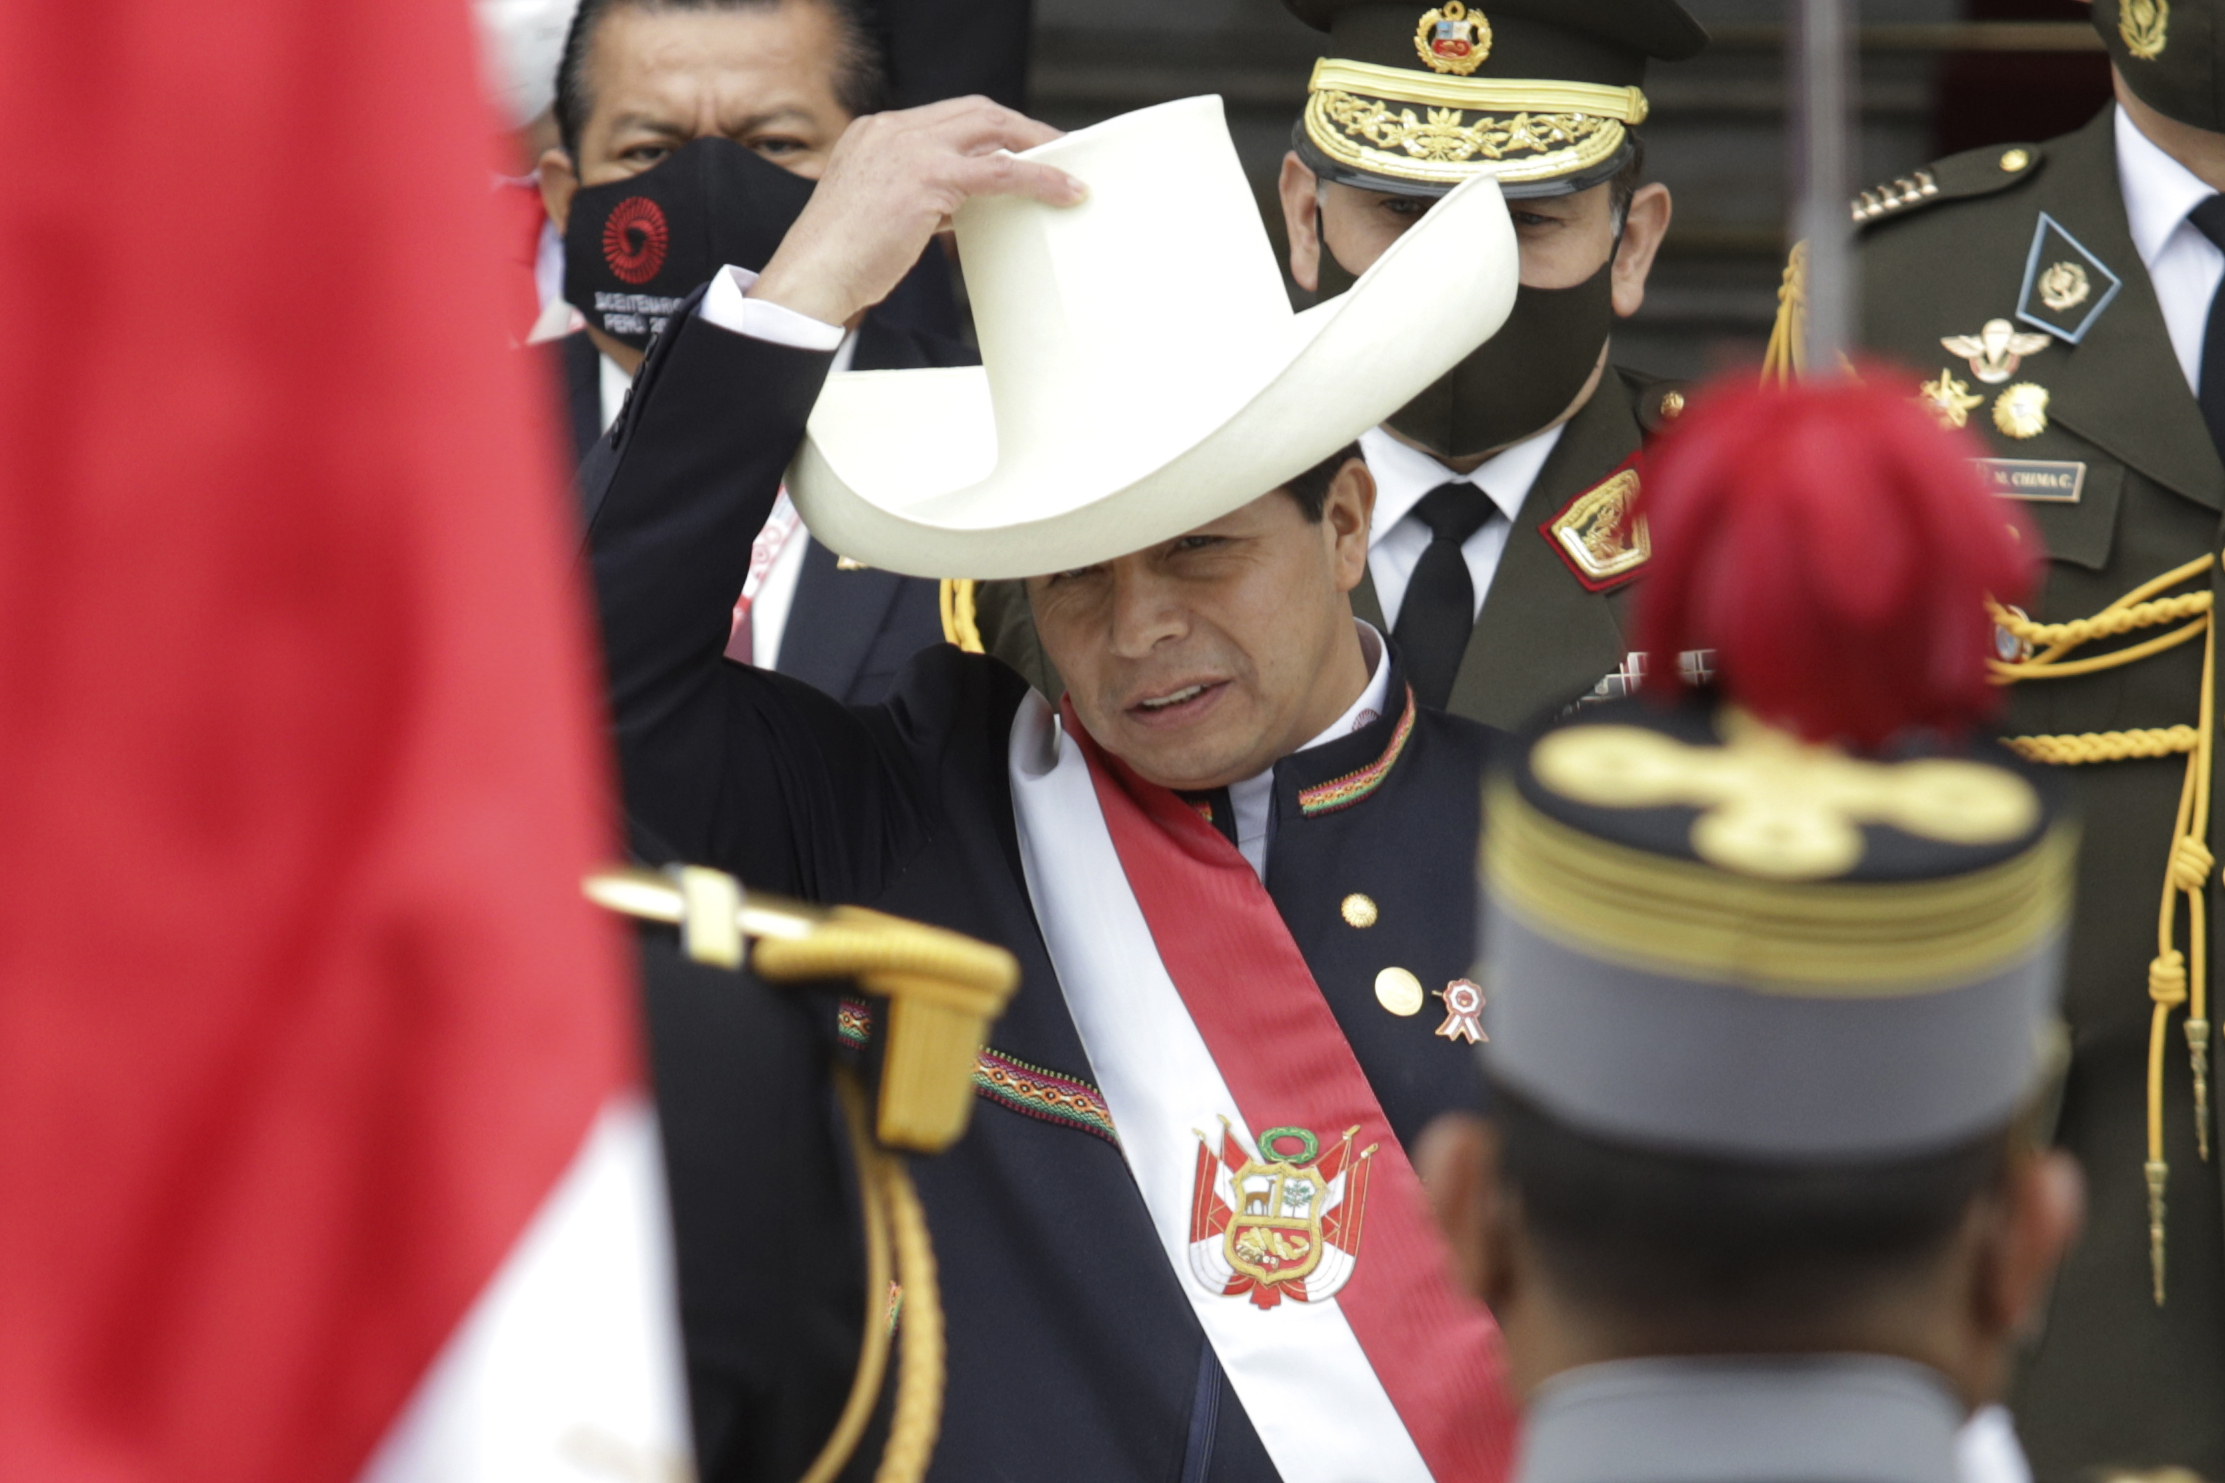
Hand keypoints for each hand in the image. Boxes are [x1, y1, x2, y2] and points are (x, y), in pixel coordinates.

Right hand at [748, 97, 1083, 328]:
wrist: (813, 277)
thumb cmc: (841, 258)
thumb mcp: (881, 212)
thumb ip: (921, 196)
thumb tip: (962, 205)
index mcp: (876, 132)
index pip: (949, 115)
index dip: (992, 128)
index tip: (1019, 147)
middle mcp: (892, 129)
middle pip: (976, 110)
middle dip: (1022, 129)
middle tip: (1056, 152)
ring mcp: (909, 149)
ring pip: (992, 130)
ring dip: (1036, 147)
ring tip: (1067, 171)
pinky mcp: (927, 178)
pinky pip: (999, 171)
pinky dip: (1039, 177)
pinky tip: (1064, 190)